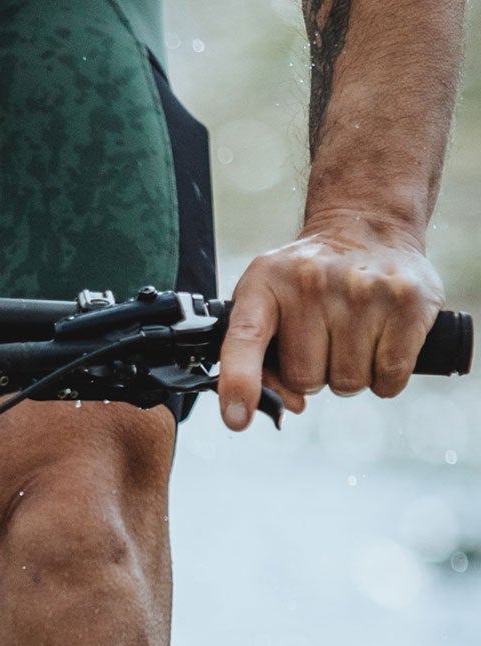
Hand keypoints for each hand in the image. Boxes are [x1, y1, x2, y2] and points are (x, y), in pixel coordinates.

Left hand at [216, 216, 442, 430]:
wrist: (368, 227)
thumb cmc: (308, 281)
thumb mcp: (267, 301)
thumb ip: (258, 359)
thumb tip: (291, 405)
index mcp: (265, 283)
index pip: (244, 338)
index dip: (239, 382)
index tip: (237, 418)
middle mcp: (312, 282)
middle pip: (306, 379)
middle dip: (315, 373)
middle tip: (326, 336)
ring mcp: (363, 290)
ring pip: (349, 383)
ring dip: (351, 372)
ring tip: (353, 333)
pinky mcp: (408, 303)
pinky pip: (389, 379)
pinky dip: (386, 377)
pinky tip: (382, 341)